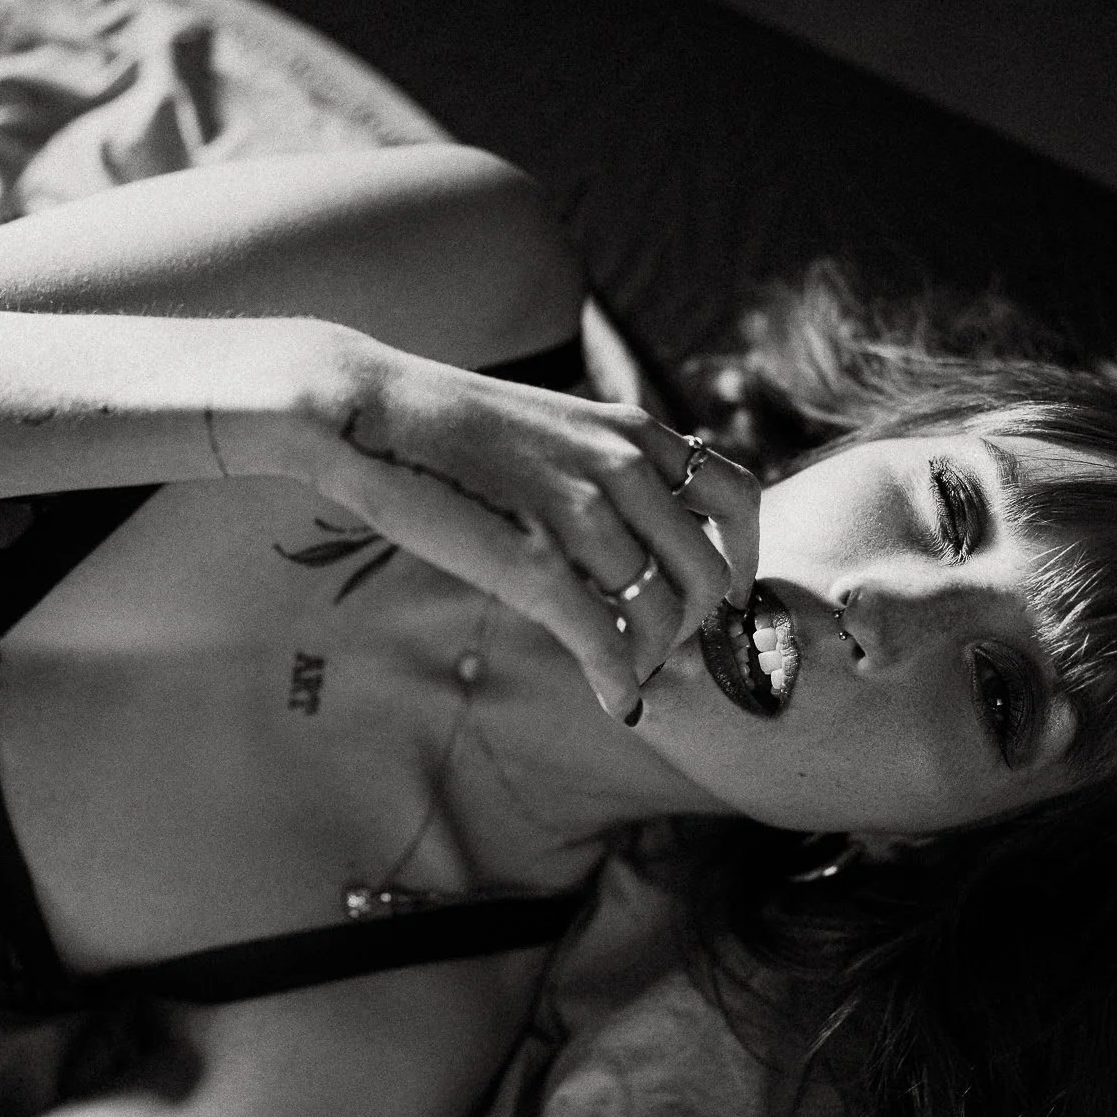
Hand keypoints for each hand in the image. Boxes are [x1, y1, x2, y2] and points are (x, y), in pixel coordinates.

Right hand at [280, 340, 759, 719]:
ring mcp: (580, 514)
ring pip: (662, 615)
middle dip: (696, 627)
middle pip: (709, 572)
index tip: (730, 596)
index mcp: (632, 432)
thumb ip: (607, 468)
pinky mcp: (534, 563)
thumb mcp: (554, 426)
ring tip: (626, 673)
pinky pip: (606, 642)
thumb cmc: (448, 429)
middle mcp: (622, 468)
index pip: (738, 499)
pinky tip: (615, 702)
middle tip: (664, 650)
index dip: (746, 560)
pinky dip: (620, 684)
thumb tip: (641, 533)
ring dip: (651, 659)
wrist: (370, 414)